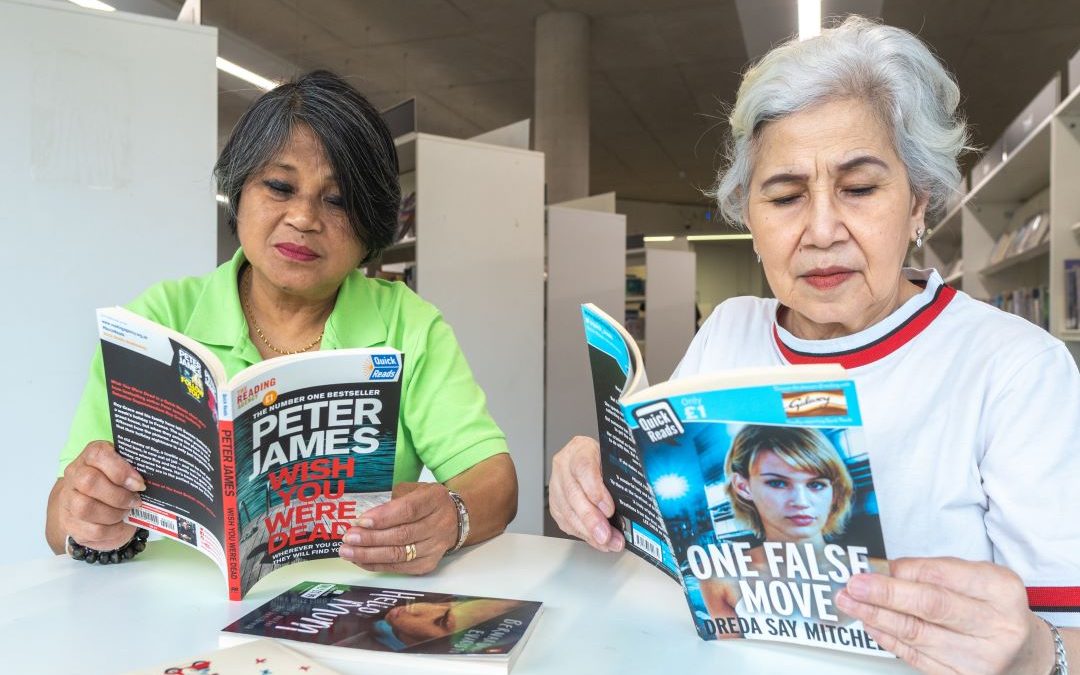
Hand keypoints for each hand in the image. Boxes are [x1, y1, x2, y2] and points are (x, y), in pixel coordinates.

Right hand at [58, 441, 143, 550]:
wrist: (90, 503)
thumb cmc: (114, 483)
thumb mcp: (125, 469)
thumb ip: (136, 467)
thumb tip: (159, 473)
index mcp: (90, 457)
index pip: (98, 454)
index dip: (121, 470)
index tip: (139, 484)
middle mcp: (74, 475)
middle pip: (89, 482)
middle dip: (118, 495)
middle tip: (135, 500)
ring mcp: (68, 500)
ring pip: (86, 508)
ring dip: (114, 513)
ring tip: (126, 512)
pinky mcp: (71, 523)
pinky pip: (92, 530)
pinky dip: (112, 530)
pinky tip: (120, 525)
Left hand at [338, 482, 457, 573]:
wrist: (454, 520)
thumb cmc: (427, 503)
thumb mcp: (414, 490)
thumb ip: (393, 499)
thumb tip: (363, 517)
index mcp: (435, 499)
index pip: (408, 510)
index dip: (383, 517)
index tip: (360, 521)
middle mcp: (439, 524)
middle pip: (402, 535)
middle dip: (371, 538)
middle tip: (348, 538)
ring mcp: (435, 547)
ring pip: (399, 554)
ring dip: (369, 554)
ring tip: (348, 552)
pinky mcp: (429, 564)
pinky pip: (400, 567)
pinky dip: (377, 565)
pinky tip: (360, 560)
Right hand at [549, 436, 622, 551]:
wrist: (587, 459)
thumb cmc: (603, 459)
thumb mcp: (613, 459)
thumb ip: (619, 476)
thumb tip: (634, 503)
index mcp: (580, 449)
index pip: (584, 468)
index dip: (595, 490)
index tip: (609, 509)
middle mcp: (564, 466)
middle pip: (573, 494)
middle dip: (591, 519)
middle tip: (606, 535)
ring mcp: (556, 485)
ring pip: (567, 511)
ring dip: (588, 532)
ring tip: (607, 542)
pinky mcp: (555, 503)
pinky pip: (565, 522)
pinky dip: (583, 534)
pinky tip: (597, 541)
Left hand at [835, 557, 1054, 674]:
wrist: (1026, 654)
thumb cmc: (994, 609)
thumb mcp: (978, 579)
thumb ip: (935, 571)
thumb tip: (885, 570)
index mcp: (1001, 590)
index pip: (943, 576)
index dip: (902, 572)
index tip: (871, 567)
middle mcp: (996, 626)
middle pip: (931, 606)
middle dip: (886, 594)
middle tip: (853, 585)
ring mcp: (981, 658)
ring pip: (918, 634)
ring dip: (877, 616)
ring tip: (850, 602)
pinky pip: (917, 658)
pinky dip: (888, 640)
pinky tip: (871, 625)